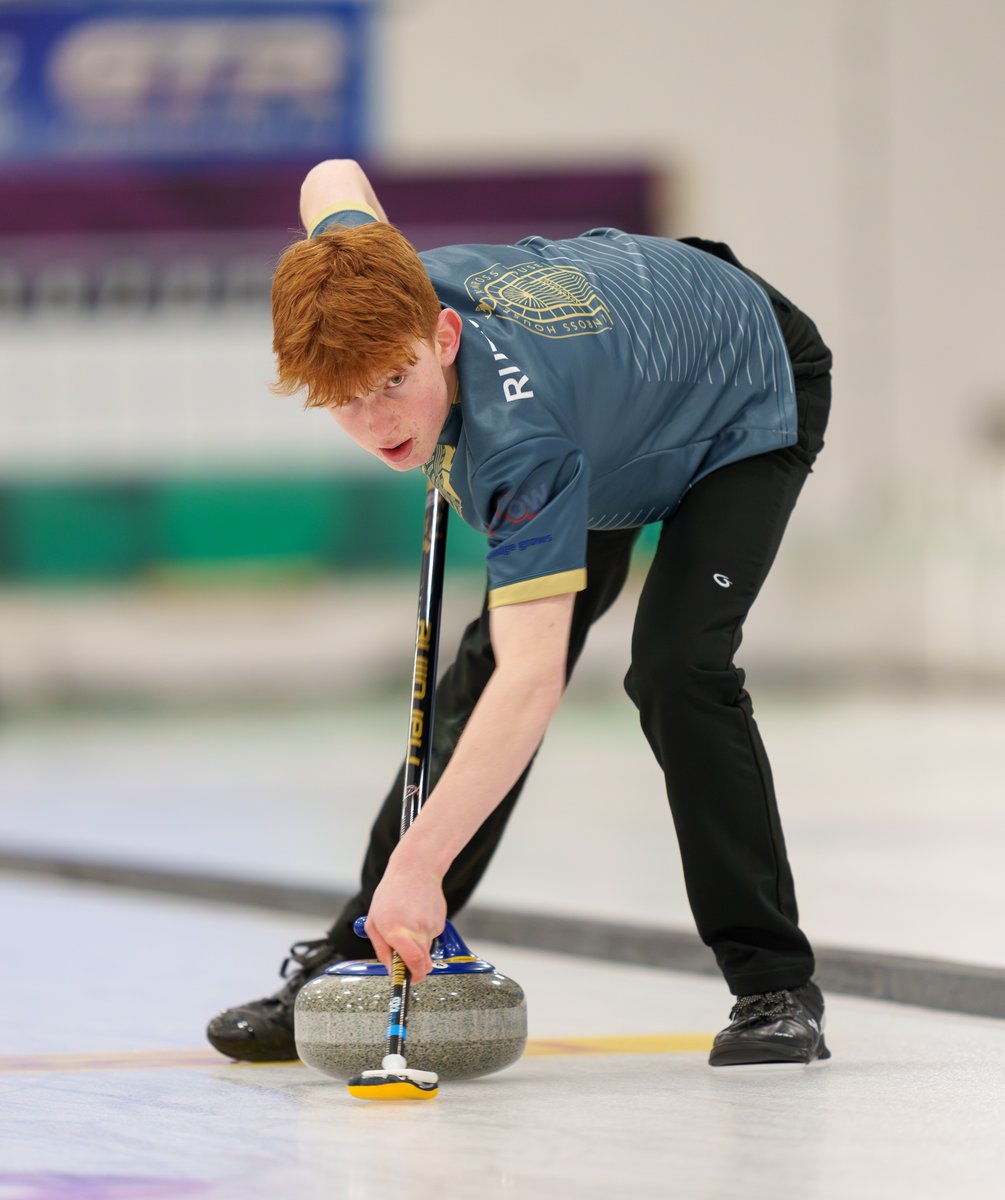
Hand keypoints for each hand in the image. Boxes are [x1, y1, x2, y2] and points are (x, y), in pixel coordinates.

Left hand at [365, 850, 446, 982]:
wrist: (415, 869)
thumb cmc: (391, 894)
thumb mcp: (374, 922)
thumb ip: (382, 950)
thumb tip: (391, 970)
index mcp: (397, 931)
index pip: (413, 962)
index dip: (413, 977)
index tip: (409, 981)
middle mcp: (416, 930)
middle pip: (423, 963)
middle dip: (416, 967)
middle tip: (406, 961)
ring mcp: (431, 926)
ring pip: (426, 949)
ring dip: (417, 945)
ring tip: (407, 924)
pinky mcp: (441, 922)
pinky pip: (431, 936)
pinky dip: (424, 933)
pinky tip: (416, 916)